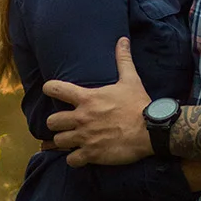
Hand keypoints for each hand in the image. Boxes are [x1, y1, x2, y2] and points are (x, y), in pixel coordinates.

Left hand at [44, 38, 152, 167]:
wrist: (150, 130)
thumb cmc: (139, 104)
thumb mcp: (130, 80)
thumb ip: (122, 59)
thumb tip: (122, 40)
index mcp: (87, 99)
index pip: (55, 89)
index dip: (50, 89)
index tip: (51, 91)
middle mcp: (81, 118)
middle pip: (52, 121)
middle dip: (56, 123)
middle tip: (65, 123)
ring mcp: (85, 138)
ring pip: (59, 141)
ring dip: (64, 141)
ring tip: (72, 140)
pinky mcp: (91, 154)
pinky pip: (71, 160)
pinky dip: (74, 159)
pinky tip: (80, 155)